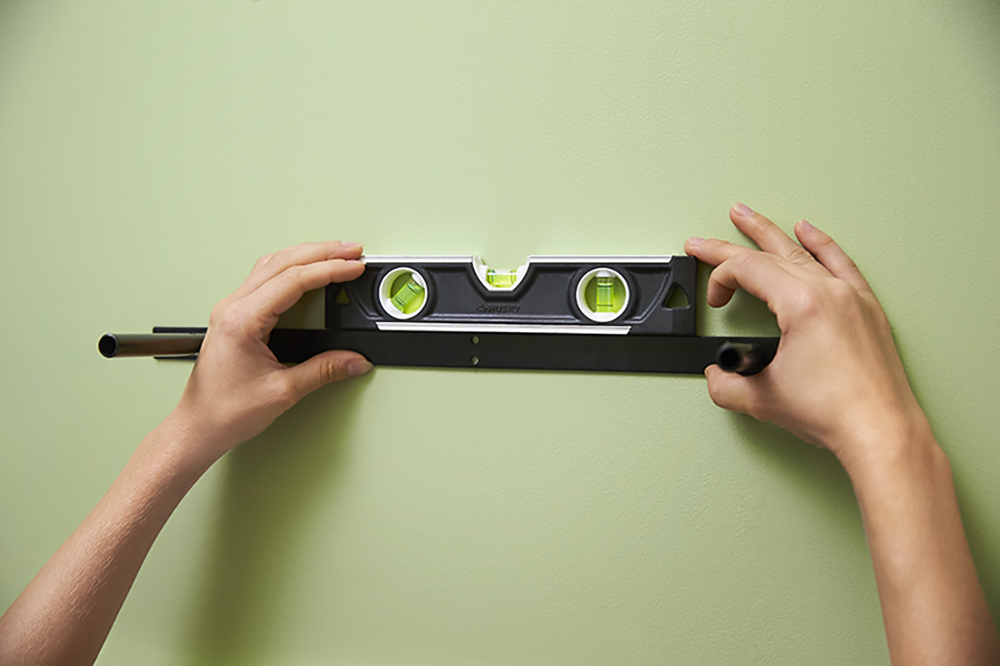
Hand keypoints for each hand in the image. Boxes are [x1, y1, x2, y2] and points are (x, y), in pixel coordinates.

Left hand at [168, 241, 372, 466]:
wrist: (198, 426)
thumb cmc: (225, 411)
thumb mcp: (283, 391)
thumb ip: (324, 371)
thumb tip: (354, 359)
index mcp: (243, 320)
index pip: (293, 280)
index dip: (328, 270)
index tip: (353, 267)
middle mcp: (233, 308)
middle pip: (282, 262)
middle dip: (322, 252)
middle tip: (352, 251)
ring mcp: (231, 309)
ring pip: (271, 265)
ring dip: (305, 255)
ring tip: (335, 254)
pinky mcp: (234, 316)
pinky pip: (264, 278)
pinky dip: (290, 268)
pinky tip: (306, 270)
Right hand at [685, 204, 928, 469]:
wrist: (880, 431)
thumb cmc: (836, 413)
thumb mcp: (762, 399)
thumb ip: (726, 383)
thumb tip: (718, 375)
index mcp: (802, 304)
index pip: (748, 270)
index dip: (720, 279)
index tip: (715, 300)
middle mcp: (829, 292)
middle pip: (769, 253)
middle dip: (730, 244)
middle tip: (704, 240)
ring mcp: (851, 297)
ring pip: (802, 252)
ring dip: (770, 234)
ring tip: (748, 218)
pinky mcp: (866, 309)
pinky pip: (840, 262)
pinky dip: (820, 243)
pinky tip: (808, 231)